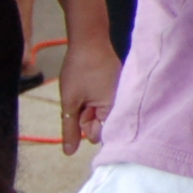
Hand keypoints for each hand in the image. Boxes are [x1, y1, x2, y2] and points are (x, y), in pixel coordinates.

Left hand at [57, 38, 120, 154]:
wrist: (89, 39)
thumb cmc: (79, 70)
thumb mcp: (70, 102)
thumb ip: (70, 130)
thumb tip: (69, 153)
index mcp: (115, 108)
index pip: (99, 134)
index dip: (85, 125)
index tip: (80, 109)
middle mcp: (123, 103)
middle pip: (102, 124)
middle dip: (88, 116)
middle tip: (81, 98)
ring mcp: (122, 93)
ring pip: (102, 112)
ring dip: (90, 106)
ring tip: (84, 89)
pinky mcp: (119, 86)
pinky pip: (107, 101)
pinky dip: (96, 97)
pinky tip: (90, 85)